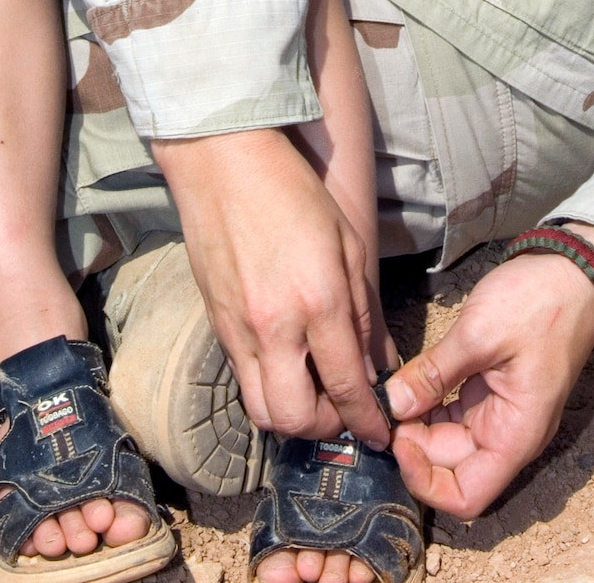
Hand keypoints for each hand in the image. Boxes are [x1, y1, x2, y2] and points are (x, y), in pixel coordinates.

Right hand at [153, 127, 388, 448]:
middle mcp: (274, 325)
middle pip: (295, 418)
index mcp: (317, 300)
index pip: (345, 385)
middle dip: (327, 427)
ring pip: (261, 412)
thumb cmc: (291, 190)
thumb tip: (376, 362)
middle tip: (345, 410)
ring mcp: (238, 328)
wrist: (221, 161)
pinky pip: (242, 380)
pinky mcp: (215, 324)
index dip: (366, 419)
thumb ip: (363, 309)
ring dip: (292, 416)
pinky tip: (287, 365)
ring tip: (314, 392)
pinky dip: (267, 388)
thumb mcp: (347, 240)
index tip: (378, 431)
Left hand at [385, 229, 593, 518]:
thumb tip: (392, 405)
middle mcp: (508, 435)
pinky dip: (428, 405)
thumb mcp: (480, 335)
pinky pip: (453, 415)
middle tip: (383, 406)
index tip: (398, 438)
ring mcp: (500, 414)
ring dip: (418, 427)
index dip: (425, 479)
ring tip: (390, 393)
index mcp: (515, 435)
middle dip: (414, 446)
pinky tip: (407, 382)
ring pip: (448, 442)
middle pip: (451, 468)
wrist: (574, 272)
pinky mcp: (490, 392)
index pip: (466, 497)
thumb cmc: (538, 304)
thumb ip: (433, 373)